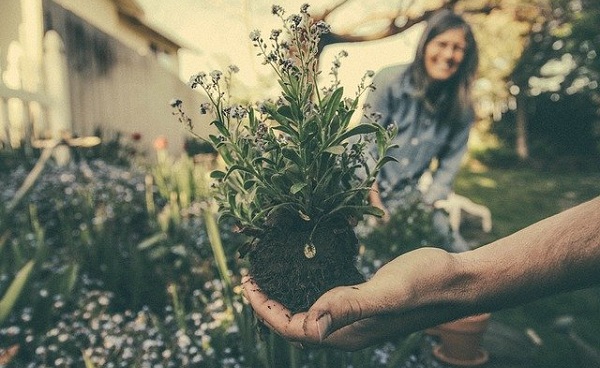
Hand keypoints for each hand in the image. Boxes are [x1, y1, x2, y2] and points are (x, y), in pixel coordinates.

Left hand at [242, 247, 459, 350]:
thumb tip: (310, 327)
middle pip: (296, 324)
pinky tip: (304, 271)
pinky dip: (308, 288)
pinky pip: (327, 300)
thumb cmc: (427, 285)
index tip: (246, 282)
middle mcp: (348, 330)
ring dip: (285, 296)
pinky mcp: (366, 302)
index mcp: (347, 334)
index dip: (265, 309)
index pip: (293, 329)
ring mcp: (358, 317)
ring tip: (269, 275)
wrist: (459, 280)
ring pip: (309, 312)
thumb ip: (348, 307)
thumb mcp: (387, 293)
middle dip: (268, 304)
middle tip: (250, 276)